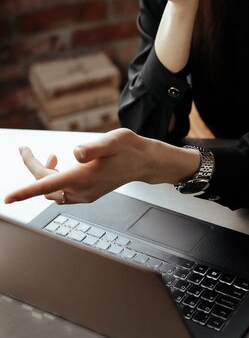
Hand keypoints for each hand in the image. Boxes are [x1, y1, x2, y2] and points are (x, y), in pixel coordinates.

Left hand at [4, 128, 199, 204]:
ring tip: (49, 156)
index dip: (25, 191)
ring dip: (44, 174)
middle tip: (25, 149)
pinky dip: (54, 179)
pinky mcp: (88, 194)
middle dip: (32, 167)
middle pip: (45, 185)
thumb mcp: (114, 140)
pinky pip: (62, 192)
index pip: (48, 185)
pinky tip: (61, 164)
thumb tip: (75, 153)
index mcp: (84, 176)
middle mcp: (83, 190)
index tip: (8, 197)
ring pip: (52, 190)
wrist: (145, 162)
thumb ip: (94, 147)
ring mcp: (85, 194)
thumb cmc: (131, 149)